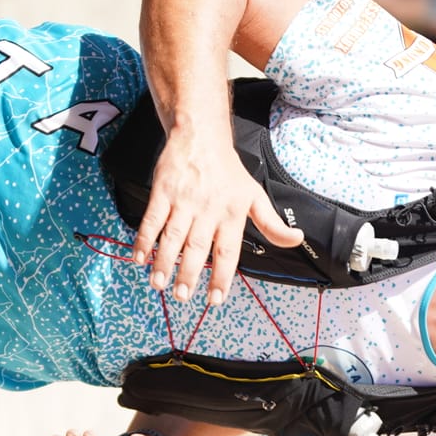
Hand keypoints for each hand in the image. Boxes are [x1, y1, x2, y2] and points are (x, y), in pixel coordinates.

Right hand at [131, 125, 301, 303]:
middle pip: (198, 247)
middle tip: (183, 296)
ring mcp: (184, 200)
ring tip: (159, 283)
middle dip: (189, 274)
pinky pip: (152, 219)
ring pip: (173, 236)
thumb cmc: (229, 171)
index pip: (228, 252)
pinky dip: (144, 239)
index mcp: (231, 214)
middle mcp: (208, 209)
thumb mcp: (255, 196)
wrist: (202, 136)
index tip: (215, 299)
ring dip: (164, 261)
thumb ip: (273, 224)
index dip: (222, 277)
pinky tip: (139, 257)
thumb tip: (296, 240)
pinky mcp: (163, 191)